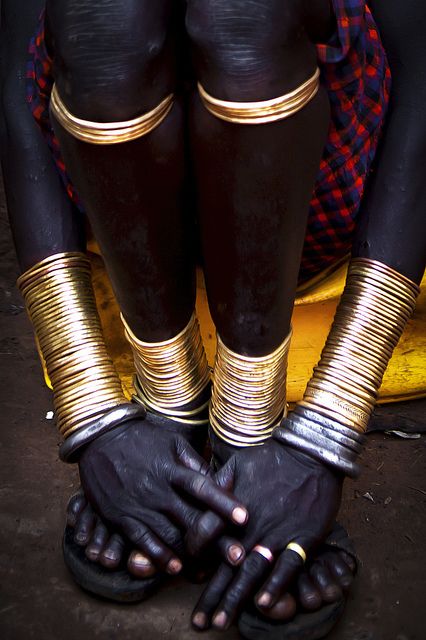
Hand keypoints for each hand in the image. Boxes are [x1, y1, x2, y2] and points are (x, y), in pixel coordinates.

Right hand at [78, 416, 247, 574]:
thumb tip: (218, 479)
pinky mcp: (121, 517)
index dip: (223, 503)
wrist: (101, 438)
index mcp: (172, 469)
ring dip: (190, 553)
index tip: (244, 517)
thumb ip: (194, 462)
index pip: (202, 487)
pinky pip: (142, 541)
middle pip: (190, 519)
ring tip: (210, 568)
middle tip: (238, 557)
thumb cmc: (142, 438)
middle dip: (215, 540)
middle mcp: (158, 490)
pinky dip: (159, 556)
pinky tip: (175, 567)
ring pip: (169, 535)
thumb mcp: (171, 441)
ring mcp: (139, 505)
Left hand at [187, 440, 342, 629]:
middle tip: (198, 623)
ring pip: (252, 572)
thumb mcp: (237, 463)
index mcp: (232, 506)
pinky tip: (262, 604)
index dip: (193, 556)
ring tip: (222, 622)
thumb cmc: (272, 458)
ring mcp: (276, 533)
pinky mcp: (301, 538)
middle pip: (226, 566)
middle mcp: (251, 524)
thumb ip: (217, 484)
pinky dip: (274, 587)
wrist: (310, 453)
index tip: (188, 574)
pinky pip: (287, 567)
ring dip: (236, 599)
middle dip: (211, 596)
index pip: (204, 536)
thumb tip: (196, 497)